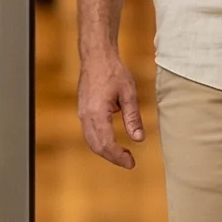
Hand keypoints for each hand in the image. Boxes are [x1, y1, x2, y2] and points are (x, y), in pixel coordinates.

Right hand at [79, 48, 143, 168]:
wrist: (96, 58)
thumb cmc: (113, 72)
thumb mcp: (129, 94)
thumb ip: (133, 118)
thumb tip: (139, 139)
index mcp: (97, 114)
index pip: (107, 144)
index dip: (119, 157)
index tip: (131, 163)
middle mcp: (86, 117)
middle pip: (96, 146)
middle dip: (113, 157)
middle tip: (129, 162)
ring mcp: (82, 114)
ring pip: (91, 141)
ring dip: (106, 151)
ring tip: (123, 155)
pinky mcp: (83, 111)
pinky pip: (89, 133)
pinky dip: (100, 142)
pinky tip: (113, 142)